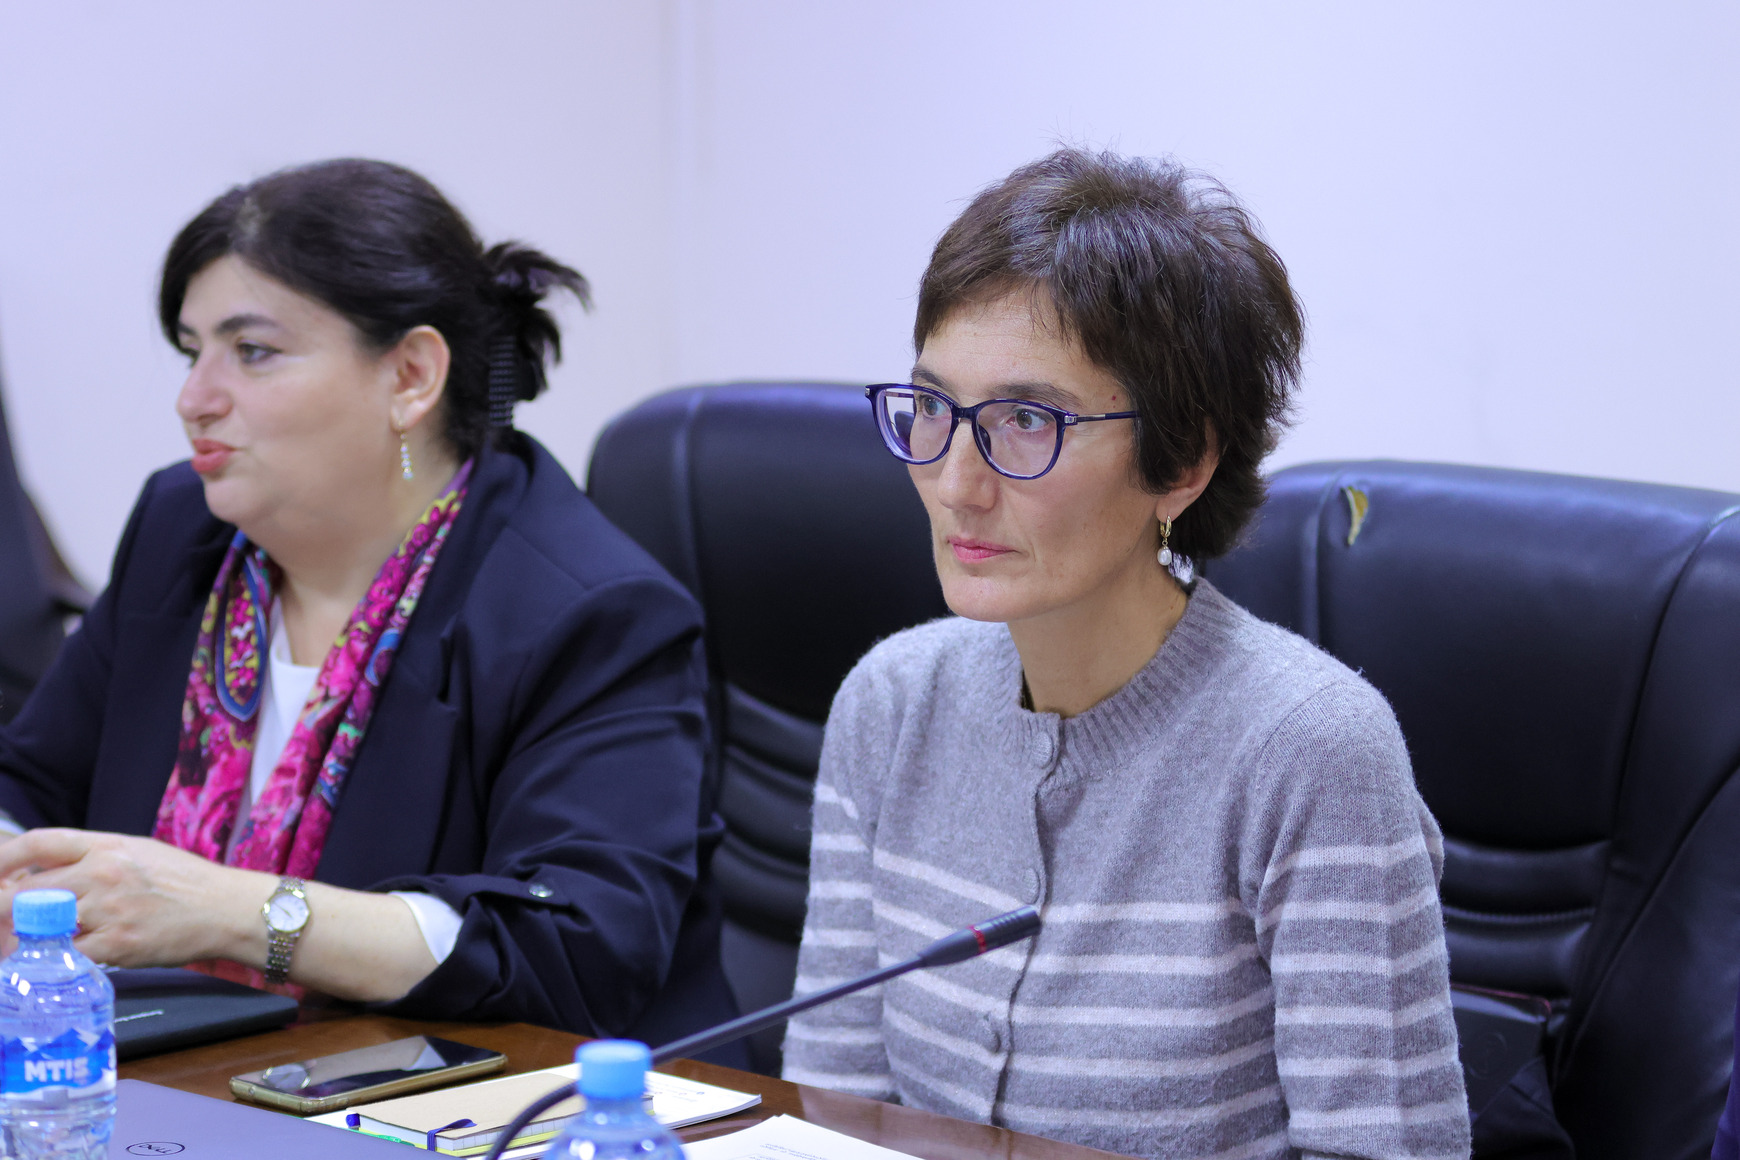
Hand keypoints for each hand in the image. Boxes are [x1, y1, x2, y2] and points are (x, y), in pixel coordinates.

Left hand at [0, 829, 271, 966]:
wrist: (226, 908)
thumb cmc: (185, 882)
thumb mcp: (138, 854)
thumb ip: (92, 859)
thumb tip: (43, 873)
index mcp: (107, 845)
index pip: (39, 842)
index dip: (3, 858)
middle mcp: (103, 873)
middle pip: (27, 890)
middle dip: (3, 908)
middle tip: (4, 919)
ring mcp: (109, 909)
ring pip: (40, 926)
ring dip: (25, 938)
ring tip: (25, 943)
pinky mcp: (117, 944)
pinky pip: (67, 955)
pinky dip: (55, 960)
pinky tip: (56, 960)